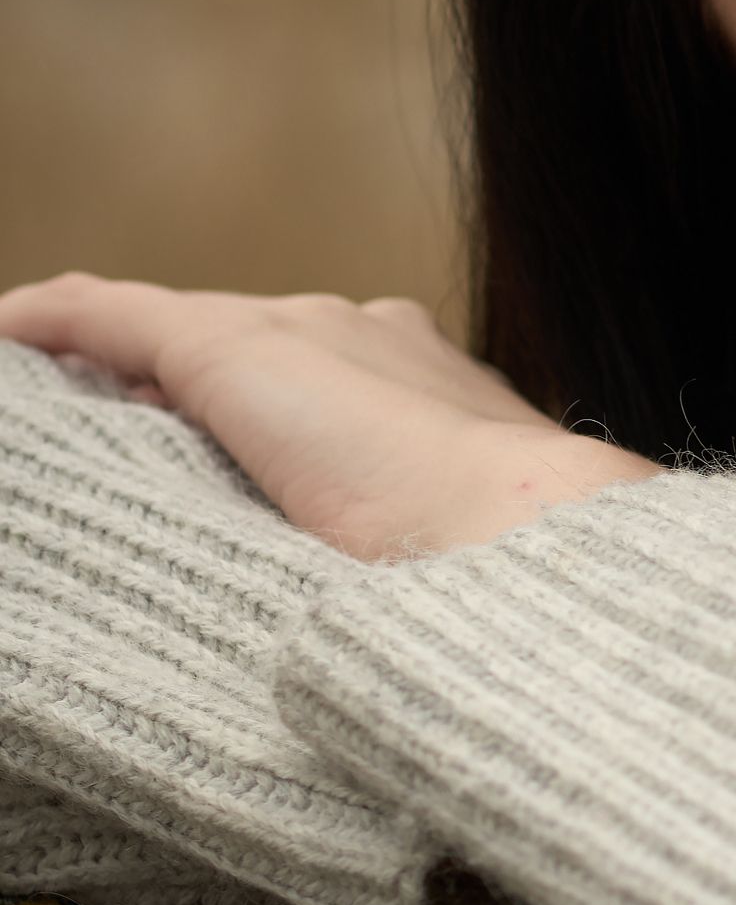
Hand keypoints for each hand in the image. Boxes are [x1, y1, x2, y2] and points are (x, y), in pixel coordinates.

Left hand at [0, 274, 656, 560]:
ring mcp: (300, 332)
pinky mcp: (226, 347)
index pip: (328, 383)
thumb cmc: (493, 578)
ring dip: (120, 364)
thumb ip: (391, 533)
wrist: (515, 538)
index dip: (272, 418)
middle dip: (193, 392)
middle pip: (252, 352)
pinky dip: (55, 321)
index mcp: (437, 385)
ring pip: (182, 335)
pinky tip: (8, 333)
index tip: (235, 463)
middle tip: (142, 443)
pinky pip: (111, 317)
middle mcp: (369, 334)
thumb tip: (342, 587)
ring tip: (64, 400)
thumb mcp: (440, 550)